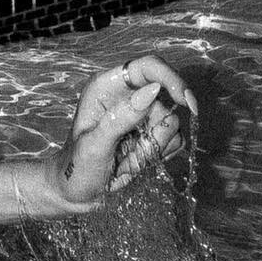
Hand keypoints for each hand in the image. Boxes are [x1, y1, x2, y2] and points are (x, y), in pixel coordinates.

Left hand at [46, 54, 197, 209]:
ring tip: (128, 158)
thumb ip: (121, 118)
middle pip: (166, 97)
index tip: (185, 101)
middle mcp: (125, 96)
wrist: (77, 193)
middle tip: (137, 148)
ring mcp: (140, 115)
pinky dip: (161, 153)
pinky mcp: (151, 133)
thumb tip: (152, 91)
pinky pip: (175, 138)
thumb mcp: (94, 144)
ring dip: (155, 145)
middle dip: (158, 127)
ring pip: (172, 120)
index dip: (170, 78)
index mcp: (106, 88)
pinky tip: (138, 161)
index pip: (146, 67)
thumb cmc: (76, 167)